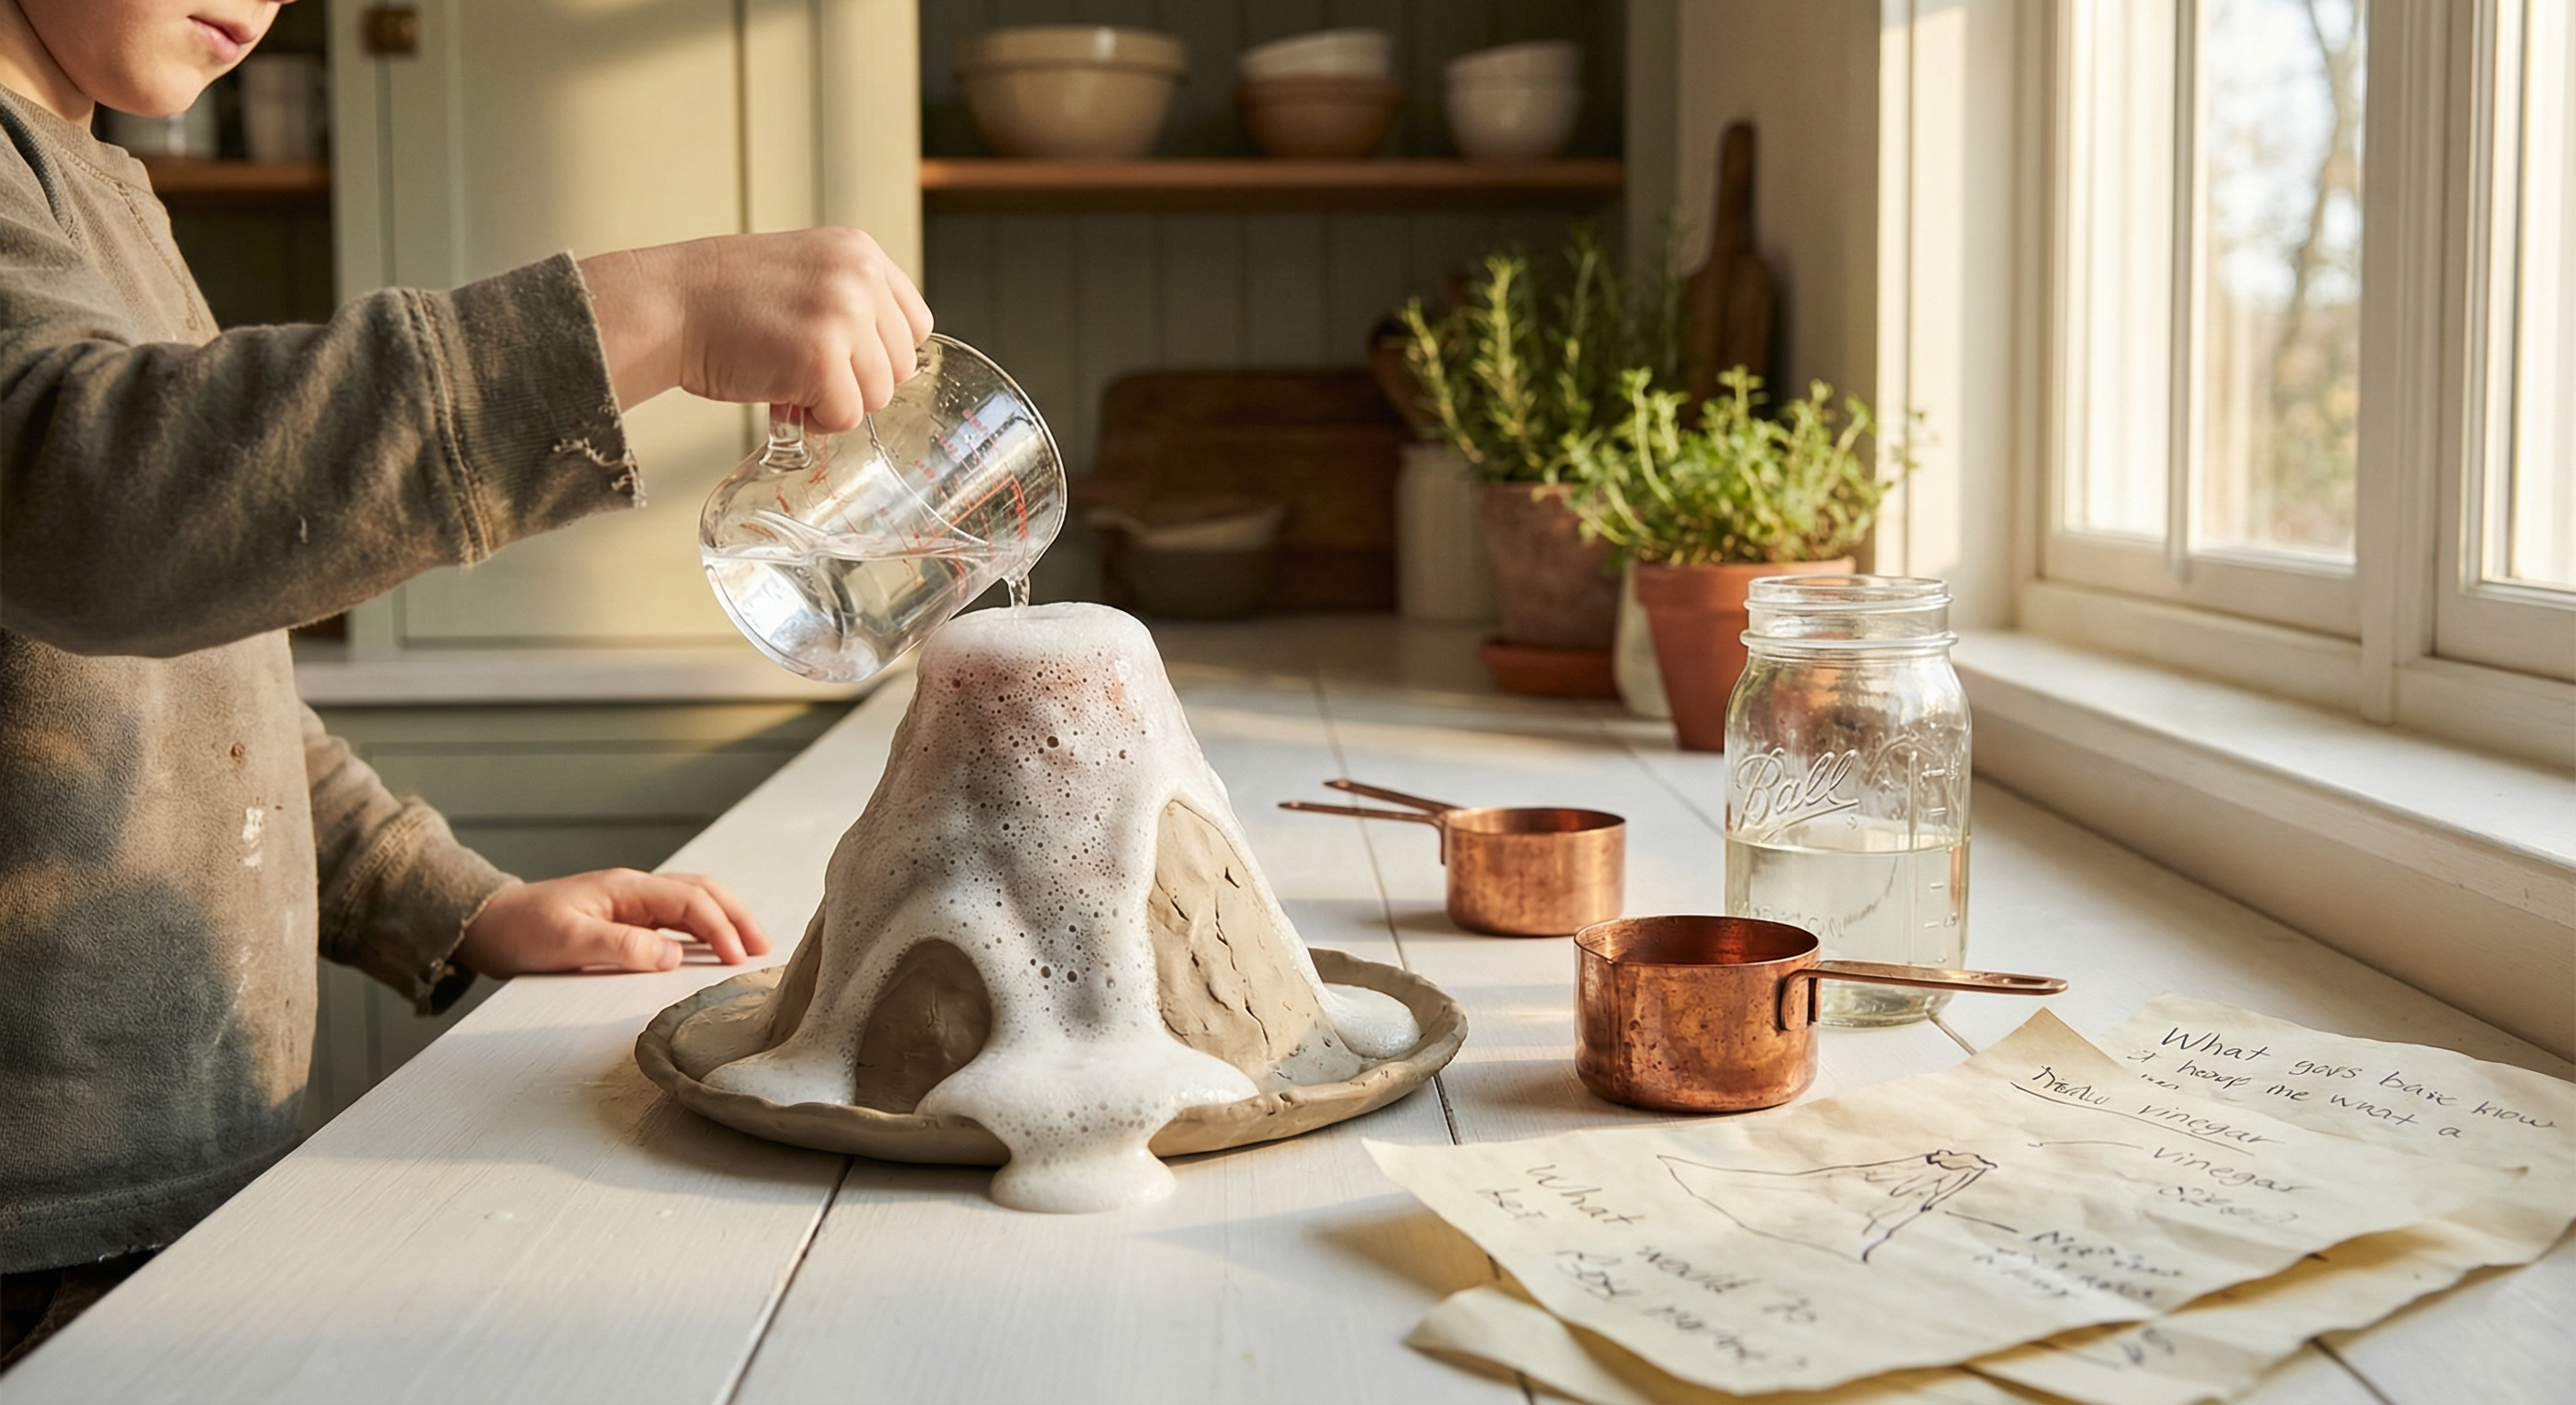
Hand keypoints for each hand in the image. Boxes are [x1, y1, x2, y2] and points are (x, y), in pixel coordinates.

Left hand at [455, 869, 771, 976]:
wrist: (487, 924)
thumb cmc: (521, 931)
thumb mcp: (567, 943)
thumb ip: (622, 947)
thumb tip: (674, 957)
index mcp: (627, 888)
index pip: (691, 902)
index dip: (721, 929)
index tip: (738, 959)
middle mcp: (634, 888)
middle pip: (703, 891)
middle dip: (737, 916)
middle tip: (763, 947)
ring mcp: (630, 900)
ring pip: (693, 899)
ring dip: (725, 918)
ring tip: (749, 945)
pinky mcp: (625, 915)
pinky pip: (676, 914)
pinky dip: (703, 926)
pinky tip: (710, 945)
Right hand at [580, 228, 933, 430]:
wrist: (668, 305)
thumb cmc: (725, 300)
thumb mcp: (806, 274)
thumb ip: (851, 300)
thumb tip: (890, 361)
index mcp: (860, 252)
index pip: (915, 324)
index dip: (880, 353)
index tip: (842, 358)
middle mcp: (859, 278)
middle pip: (900, 364)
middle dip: (858, 381)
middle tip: (806, 372)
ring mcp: (842, 317)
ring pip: (879, 395)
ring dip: (837, 402)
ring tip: (791, 382)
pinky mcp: (821, 359)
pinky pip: (846, 416)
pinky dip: (817, 421)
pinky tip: (784, 398)